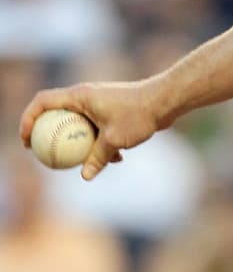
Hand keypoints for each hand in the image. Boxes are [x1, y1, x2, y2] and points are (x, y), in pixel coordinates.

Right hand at [19, 80, 166, 180]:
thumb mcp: (115, 139)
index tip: (26, 140)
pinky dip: (102, 141)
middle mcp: (87, 96)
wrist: (167, 100)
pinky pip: (98, 126)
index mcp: (80, 96)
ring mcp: (100, 102)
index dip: (28, 119)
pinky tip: (117, 159)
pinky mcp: (113, 109)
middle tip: (43, 153)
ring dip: (80, 141)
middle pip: (57, 113)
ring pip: (80, 122)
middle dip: (49, 133)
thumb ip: (98, 157)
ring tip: (82, 162)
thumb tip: (85, 175)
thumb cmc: (139, 114)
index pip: (42, 102)